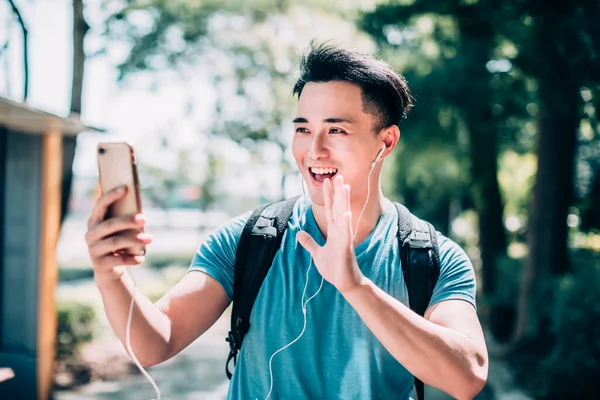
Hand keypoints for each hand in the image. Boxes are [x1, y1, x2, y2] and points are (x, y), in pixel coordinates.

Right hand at [85, 186, 151, 283]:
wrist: (109, 271)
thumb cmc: (118, 244)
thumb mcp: (120, 231)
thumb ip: (125, 220)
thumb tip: (141, 212)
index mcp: (94, 222)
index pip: (100, 205)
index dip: (111, 196)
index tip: (126, 188)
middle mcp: (90, 234)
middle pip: (110, 224)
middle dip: (128, 220)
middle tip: (145, 219)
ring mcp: (93, 250)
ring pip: (115, 242)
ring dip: (134, 239)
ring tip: (150, 239)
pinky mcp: (99, 264)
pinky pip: (118, 259)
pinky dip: (132, 258)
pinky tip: (142, 258)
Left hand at [296, 175, 363, 292]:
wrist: (345, 283)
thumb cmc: (334, 268)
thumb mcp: (316, 254)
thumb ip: (309, 242)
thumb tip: (298, 233)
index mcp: (333, 231)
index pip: (330, 209)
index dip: (328, 195)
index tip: (327, 181)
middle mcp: (340, 231)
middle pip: (338, 207)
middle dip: (337, 192)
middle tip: (339, 176)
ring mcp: (344, 238)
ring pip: (343, 215)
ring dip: (343, 201)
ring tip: (345, 187)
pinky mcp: (346, 248)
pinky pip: (346, 233)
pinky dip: (346, 223)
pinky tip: (346, 213)